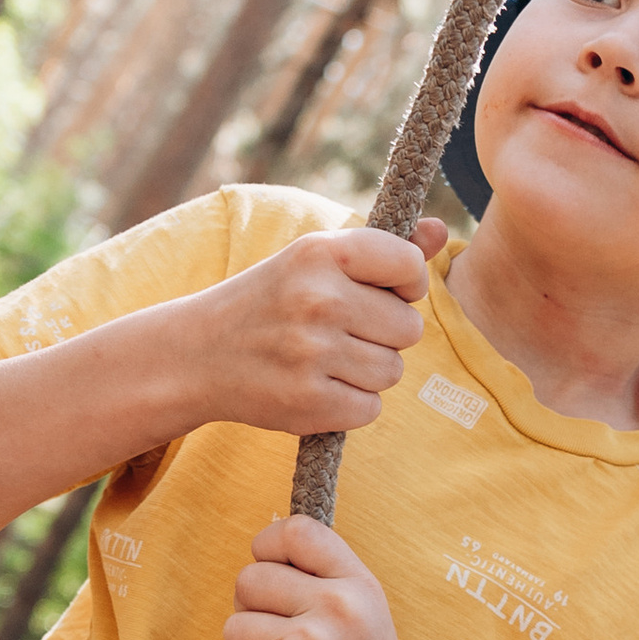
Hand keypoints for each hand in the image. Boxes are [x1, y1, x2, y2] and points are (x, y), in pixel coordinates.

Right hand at [189, 217, 444, 437]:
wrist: (197, 354)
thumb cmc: (270, 302)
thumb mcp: (315, 261)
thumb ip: (383, 250)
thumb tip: (440, 231)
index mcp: (321, 252)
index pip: (409, 267)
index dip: (408, 285)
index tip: (385, 292)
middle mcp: (318, 298)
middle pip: (409, 328)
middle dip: (385, 334)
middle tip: (342, 332)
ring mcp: (313, 352)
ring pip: (392, 371)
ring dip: (368, 372)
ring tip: (325, 359)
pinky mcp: (309, 401)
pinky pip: (371, 408)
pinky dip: (350, 404)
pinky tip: (317, 386)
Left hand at [221, 517, 433, 639]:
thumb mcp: (369, 625)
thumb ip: (326, 589)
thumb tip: (261, 560)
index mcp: (361, 587)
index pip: (297, 531)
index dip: (268, 546)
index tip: (269, 570)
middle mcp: (335, 607)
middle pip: (249, 578)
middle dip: (252, 612)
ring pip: (233, 627)